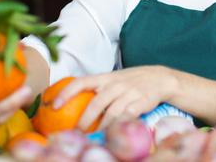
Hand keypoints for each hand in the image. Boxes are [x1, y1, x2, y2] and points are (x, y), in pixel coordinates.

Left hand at [52, 65, 176, 130]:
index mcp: (106, 77)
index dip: (66, 92)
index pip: (81, 81)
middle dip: (83, 121)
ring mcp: (129, 92)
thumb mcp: (115, 79)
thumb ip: (98, 88)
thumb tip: (70, 102)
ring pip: (111, 113)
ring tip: (93, 139)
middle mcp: (116, 84)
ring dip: (100, 129)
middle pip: (95, 103)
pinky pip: (127, 117)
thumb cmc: (133, 82)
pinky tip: (113, 135)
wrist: (162, 78)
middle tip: (75, 135)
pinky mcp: (141, 102)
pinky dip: (118, 127)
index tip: (54, 105)